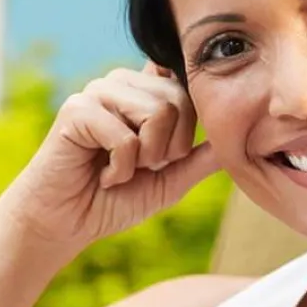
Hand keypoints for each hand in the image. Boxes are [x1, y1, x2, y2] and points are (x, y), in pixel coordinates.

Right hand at [0, 62, 219, 249]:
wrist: (66, 224)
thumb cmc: (115, 199)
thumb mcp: (171, 180)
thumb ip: (202, 157)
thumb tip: (239, 138)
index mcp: (145, 92)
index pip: (187, 84)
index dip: (190, 122)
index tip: (169, 155)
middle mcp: (123, 83)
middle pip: (180, 100)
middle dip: (171, 148)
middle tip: (142, 168)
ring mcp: (98, 92)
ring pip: (158, 112)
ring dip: (147, 157)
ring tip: (123, 169)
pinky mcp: (77, 109)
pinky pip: (125, 136)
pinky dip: (121, 168)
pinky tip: (102, 175)